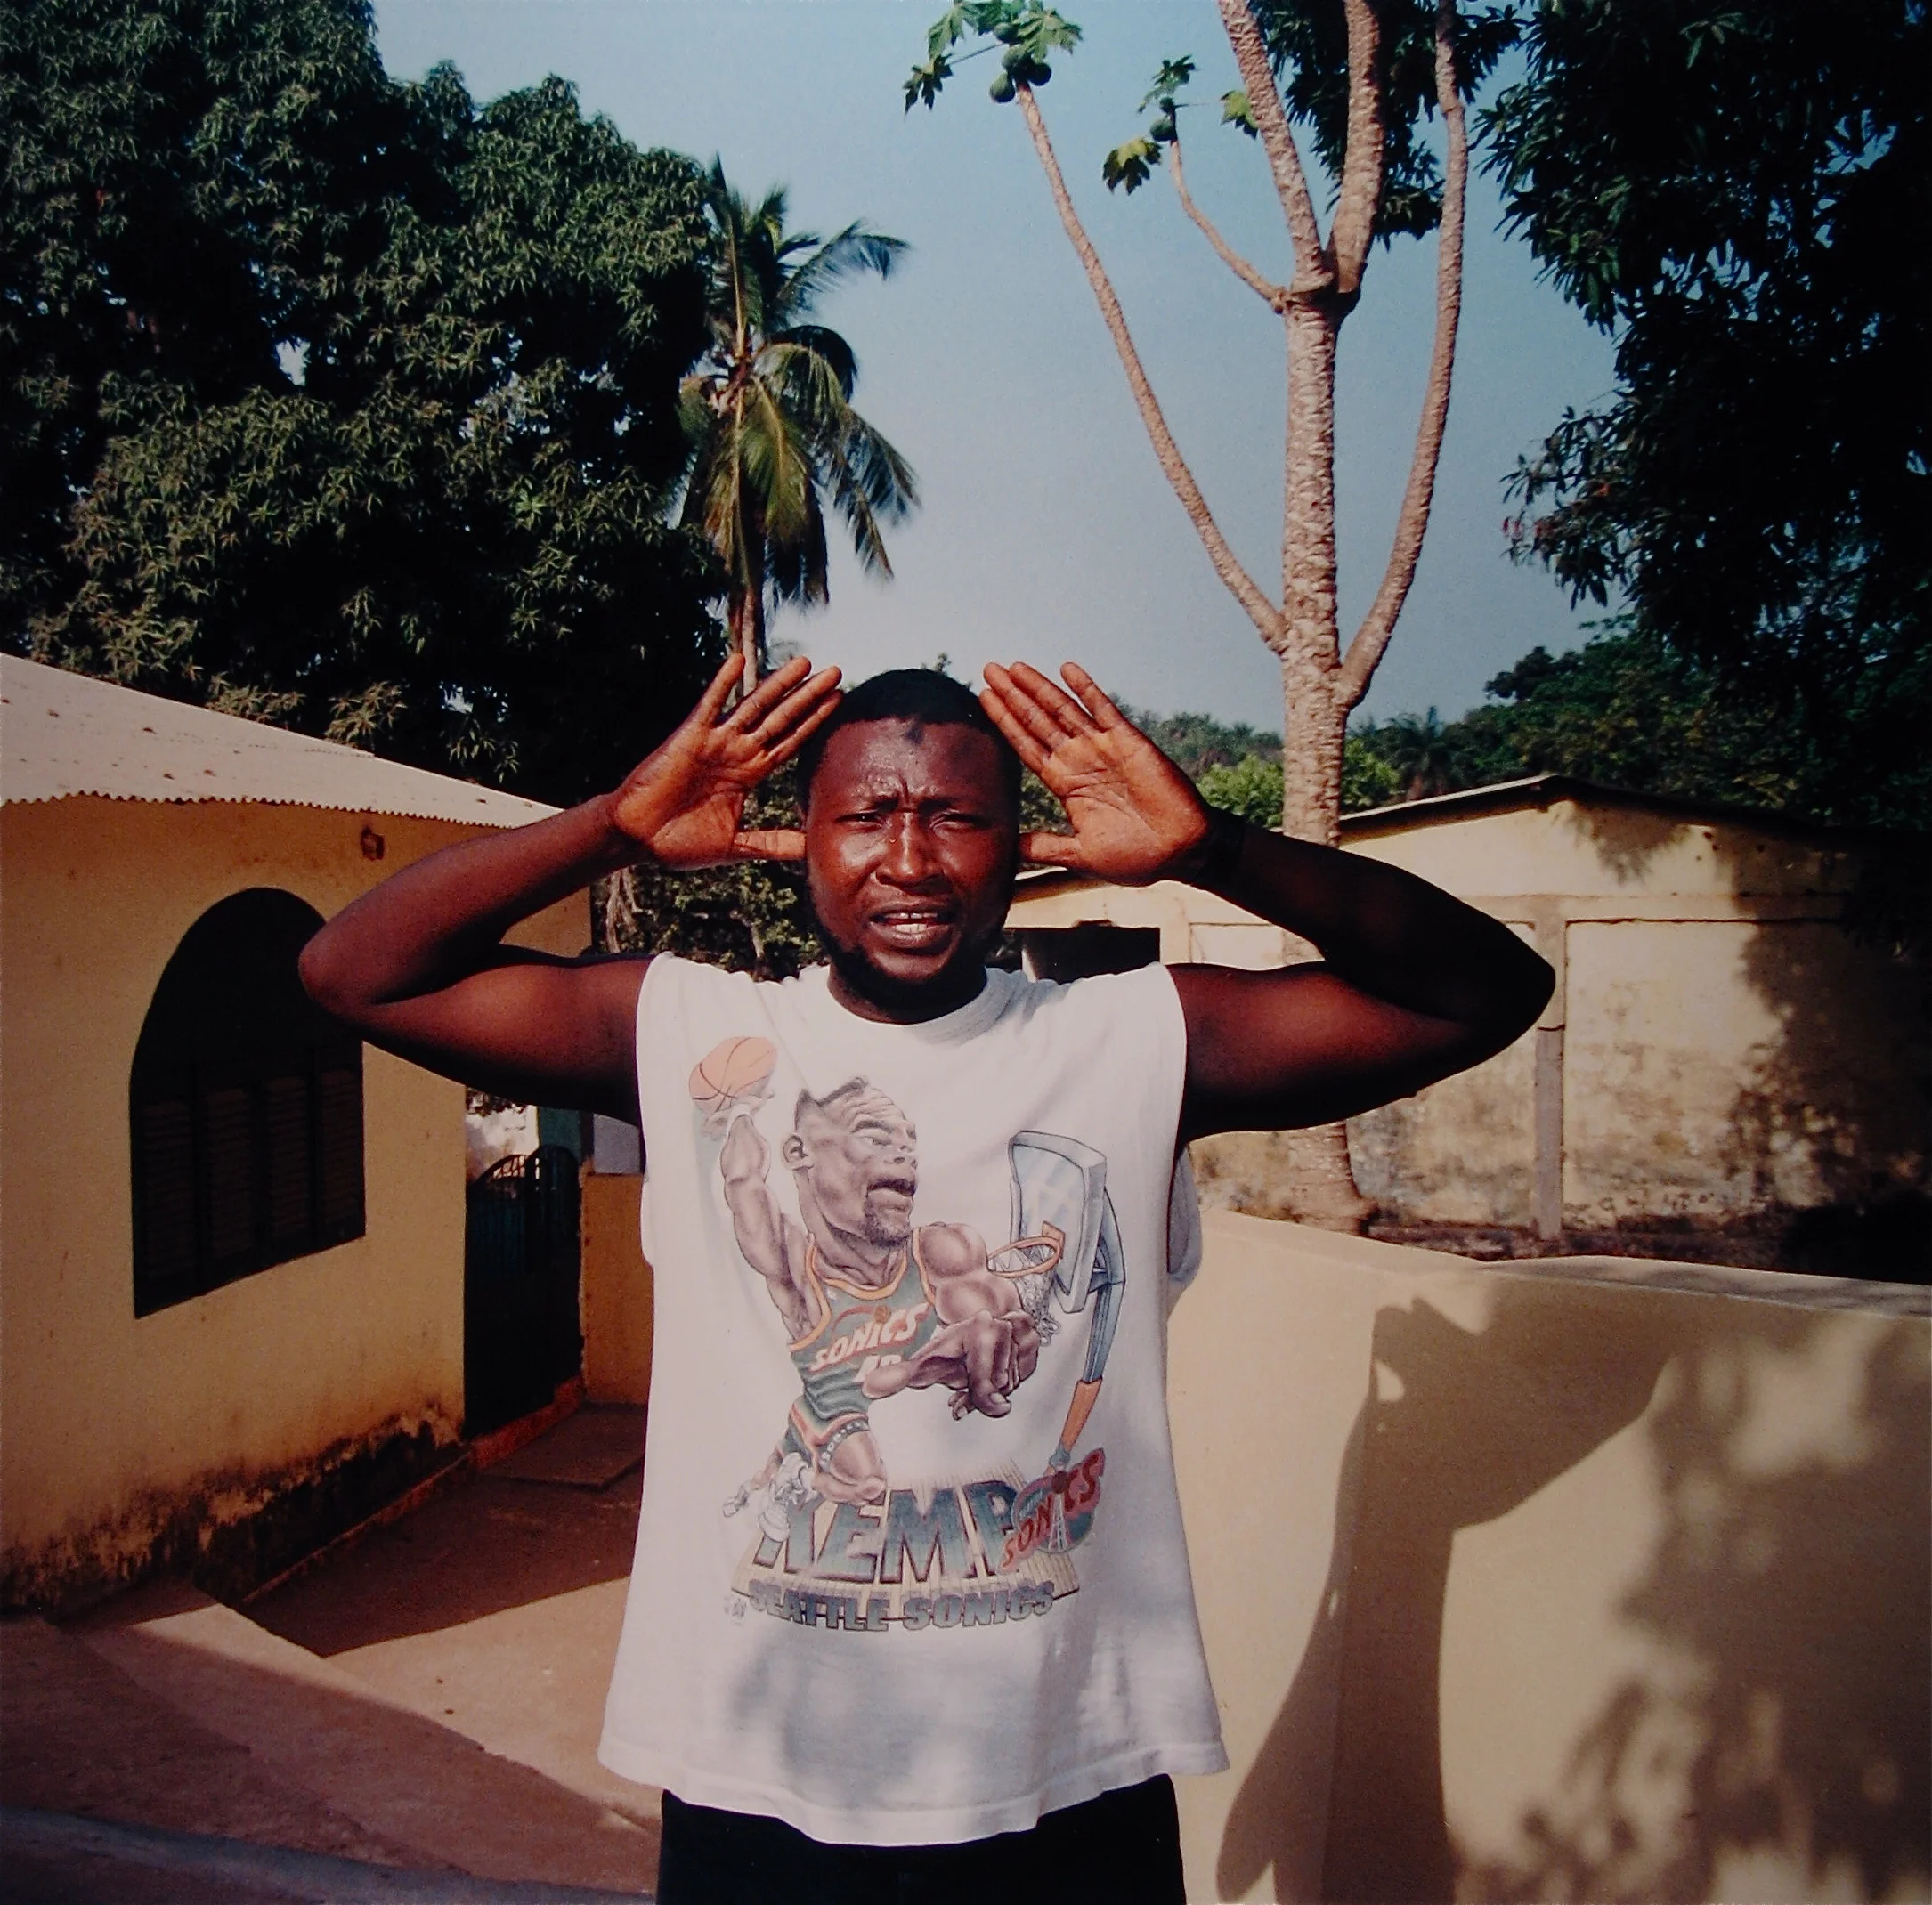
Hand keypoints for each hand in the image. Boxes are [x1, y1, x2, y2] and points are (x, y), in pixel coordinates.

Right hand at [608, 652, 840, 868]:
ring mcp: (714, 742)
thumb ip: (775, 842)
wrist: (638, 840)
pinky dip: (723, 684)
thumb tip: (813, 848)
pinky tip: (738, 660)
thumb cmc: (680, 842)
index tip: (838, 700)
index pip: (790, 741)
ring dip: (778, 684)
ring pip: (754, 706)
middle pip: (781, 718)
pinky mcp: (689, 738)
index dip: (814, 721)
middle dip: (808, 696)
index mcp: (749, 774)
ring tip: (804, 662)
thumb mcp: (738, 845)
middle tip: (836, 672)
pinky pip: (709, 705)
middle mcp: (736, 752)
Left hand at [980, 662, 1209, 884]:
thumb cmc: (1136, 856)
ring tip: (1013, 667)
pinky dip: (1087, 689)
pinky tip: (1067, 669)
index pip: (1027, 746)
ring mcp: (1103, 748)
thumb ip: (1046, 847)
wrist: (1181, 851)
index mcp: (1066, 784)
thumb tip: (1008, 848)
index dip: (1006, 723)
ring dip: (1039, 687)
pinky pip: (1104, 710)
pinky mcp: (1129, 742)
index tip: (984, 700)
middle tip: (988, 670)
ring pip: (1064, 710)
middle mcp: (1080, 760)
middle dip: (1013, 697)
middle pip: (1038, 721)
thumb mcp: (1080, 855)